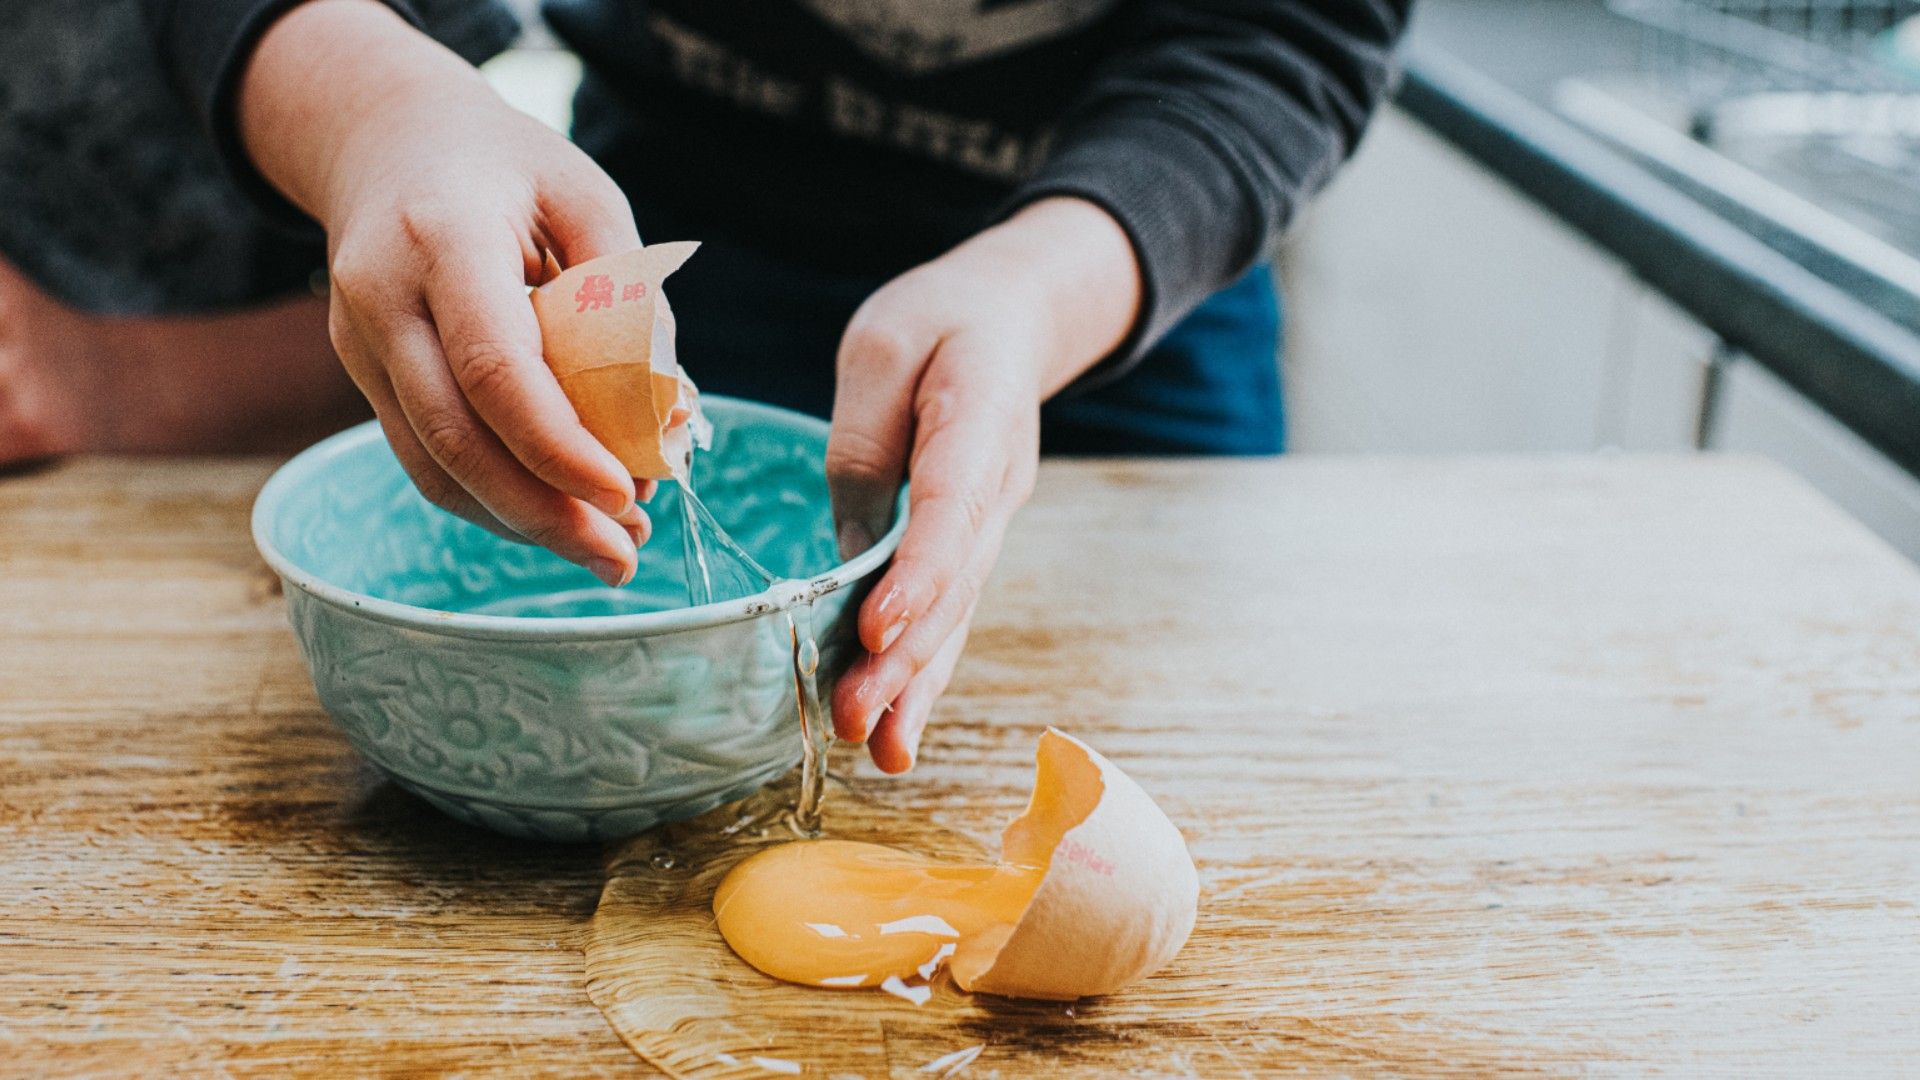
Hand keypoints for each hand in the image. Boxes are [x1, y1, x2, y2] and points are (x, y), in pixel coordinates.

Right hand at [241, 0, 648, 583]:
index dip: (558, 445)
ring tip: (606, 548)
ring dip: (521, 520)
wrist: (386, 137)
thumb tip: (667, 415)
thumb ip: (628, 298)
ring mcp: (360, 341)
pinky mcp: (363, 372)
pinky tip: (555, 516)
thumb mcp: (586, 197)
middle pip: (455, 436)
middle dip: (545, 512)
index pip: (494, 367)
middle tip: (625, 556)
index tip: (627, 492)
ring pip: (432, 464)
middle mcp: (382, 296)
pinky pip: (424, 457)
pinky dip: (490, 500)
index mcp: (442, 237)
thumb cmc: (508, 166)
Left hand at [828, 197, 1141, 772]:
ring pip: (956, 612)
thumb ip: (865, 435)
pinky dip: (924, 673)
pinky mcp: (970, 542)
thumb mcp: (883, 344)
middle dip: (904, 657)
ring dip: (915, 684)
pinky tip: (897, 732)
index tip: (875, 626)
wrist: (1013, 317)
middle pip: (954, 583)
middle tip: (853, 717)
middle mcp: (997, 487)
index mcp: (980, 422)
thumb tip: (849, 542)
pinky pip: (949, 612)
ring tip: (877, 749)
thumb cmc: (941, 321)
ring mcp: (991, 521)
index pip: (951, 508)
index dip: (916, 573)